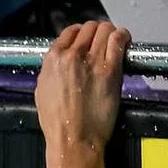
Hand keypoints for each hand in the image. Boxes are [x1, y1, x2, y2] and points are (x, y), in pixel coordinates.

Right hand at [34, 21, 130, 153]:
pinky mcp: (110, 69)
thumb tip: (58, 66)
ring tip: (115, 40)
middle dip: (96, 32)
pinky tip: (125, 42)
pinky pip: (118, 40)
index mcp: (52, 61)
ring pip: (105, 29)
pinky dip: (123, 37)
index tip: (86, 39)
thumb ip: (50, 73)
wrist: (72, 139)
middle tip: (102, 41)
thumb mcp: (42, 93)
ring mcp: (92, 61)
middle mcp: (71, 56)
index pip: (69, 32)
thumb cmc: (58, 123)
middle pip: (89, 27)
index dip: (80, 34)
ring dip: (111, 32)